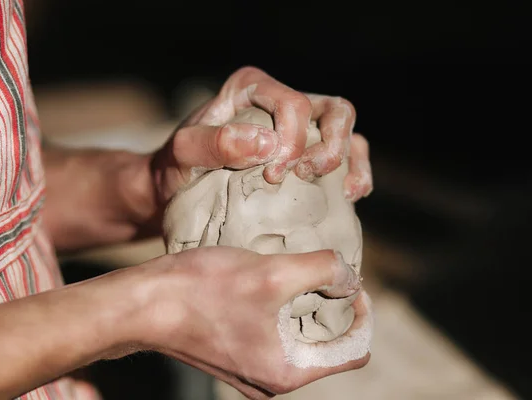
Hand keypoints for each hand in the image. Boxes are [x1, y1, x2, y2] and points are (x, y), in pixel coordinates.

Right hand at [125, 247, 369, 398]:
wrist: (140, 305)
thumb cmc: (202, 291)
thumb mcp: (272, 273)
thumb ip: (322, 270)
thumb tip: (350, 276)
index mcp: (288, 372)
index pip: (352, 351)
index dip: (361, 313)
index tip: (350, 280)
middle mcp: (272, 380)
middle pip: (326, 345)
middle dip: (332, 306)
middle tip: (322, 270)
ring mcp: (251, 370)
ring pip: (299, 338)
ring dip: (304, 305)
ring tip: (295, 272)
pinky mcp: (233, 355)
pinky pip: (274, 335)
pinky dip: (281, 309)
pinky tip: (269, 283)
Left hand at [152, 66, 372, 206]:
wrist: (176, 190)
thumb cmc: (176, 167)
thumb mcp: (182, 154)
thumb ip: (214, 144)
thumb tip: (266, 144)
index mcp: (253, 88)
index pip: (293, 104)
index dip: (292, 140)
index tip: (273, 176)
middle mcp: (282, 102)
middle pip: (334, 110)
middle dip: (331, 146)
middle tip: (306, 175)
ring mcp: (301, 129)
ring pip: (347, 130)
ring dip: (350, 161)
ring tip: (345, 192)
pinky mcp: (308, 155)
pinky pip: (348, 158)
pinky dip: (355, 175)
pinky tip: (349, 197)